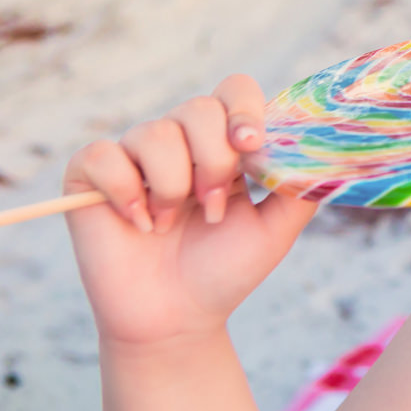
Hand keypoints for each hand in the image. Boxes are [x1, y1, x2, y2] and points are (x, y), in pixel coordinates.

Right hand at [62, 74, 318, 346]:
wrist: (176, 318)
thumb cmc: (224, 271)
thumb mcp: (276, 229)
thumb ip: (300, 187)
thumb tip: (320, 151)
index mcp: (223, 145)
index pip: (234, 91)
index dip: (244, 110)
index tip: (251, 146)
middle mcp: (179, 141)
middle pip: (199, 108)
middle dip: (214, 162)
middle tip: (213, 208)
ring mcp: (134, 155)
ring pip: (154, 133)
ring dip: (173, 186)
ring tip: (171, 224)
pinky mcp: (91, 173)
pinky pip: (104, 155)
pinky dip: (126, 192)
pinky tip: (138, 223)